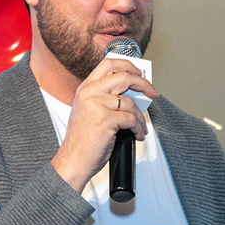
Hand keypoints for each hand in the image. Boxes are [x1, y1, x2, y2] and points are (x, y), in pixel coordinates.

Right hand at [50, 55, 159, 191]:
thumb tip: (131, 94)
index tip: (139, 73)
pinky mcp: (105, 119)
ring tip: (140, 127)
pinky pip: (131, 120)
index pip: (109, 64)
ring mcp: (97, 105)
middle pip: (124, 76)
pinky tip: (137, 135)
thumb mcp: (88, 111)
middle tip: (152, 92)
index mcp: (85, 88)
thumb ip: (104, 98)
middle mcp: (89, 93)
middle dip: (143, 83)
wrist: (73, 160)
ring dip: (140, 117)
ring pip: (130, 103)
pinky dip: (138, 128)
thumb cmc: (82, 140)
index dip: (128, 66)